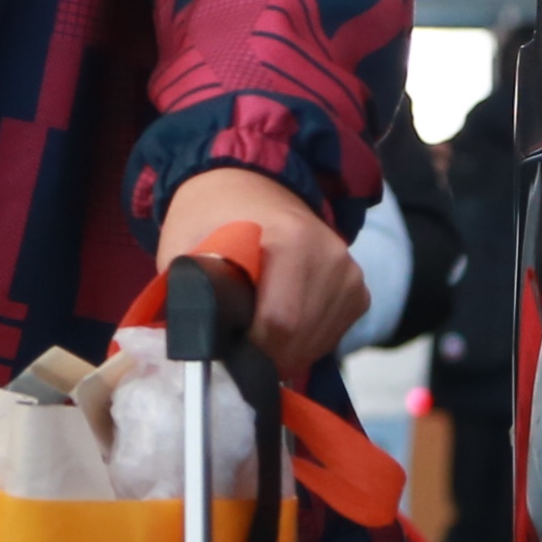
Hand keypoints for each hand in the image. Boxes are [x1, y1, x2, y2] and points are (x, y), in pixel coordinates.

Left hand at [159, 166, 366, 371]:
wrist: (250, 186)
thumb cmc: (212, 217)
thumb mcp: (184, 246)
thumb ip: (189, 294)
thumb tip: (197, 346)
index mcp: (292, 239)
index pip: (278, 322)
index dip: (246, 347)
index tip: (222, 345)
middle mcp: (332, 256)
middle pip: (299, 339)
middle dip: (263, 355)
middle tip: (233, 342)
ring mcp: (350, 274)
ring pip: (315, 344)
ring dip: (282, 351)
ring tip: (254, 327)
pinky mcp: (357, 290)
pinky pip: (329, 337)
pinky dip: (301, 342)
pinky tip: (279, 322)